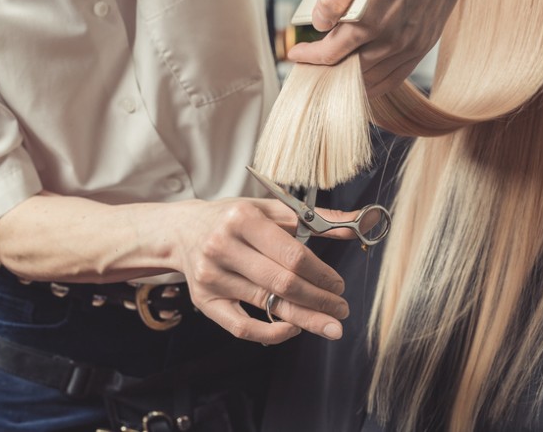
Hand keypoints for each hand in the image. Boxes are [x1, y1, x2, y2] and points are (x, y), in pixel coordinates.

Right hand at [169, 198, 358, 344]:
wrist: (183, 231)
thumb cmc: (234, 219)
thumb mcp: (270, 209)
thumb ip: (316, 218)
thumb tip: (359, 224)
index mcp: (243, 219)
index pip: (293, 255)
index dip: (322, 274)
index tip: (339, 285)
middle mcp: (223, 247)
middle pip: (283, 283)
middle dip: (319, 301)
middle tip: (341, 310)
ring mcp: (212, 277)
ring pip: (267, 305)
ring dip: (305, 319)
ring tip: (330, 326)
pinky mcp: (205, 301)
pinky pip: (241, 327)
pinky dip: (271, 333)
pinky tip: (293, 329)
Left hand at [288, 0, 501, 96]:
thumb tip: (320, 21)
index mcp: (374, 19)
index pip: (332, 53)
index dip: (310, 57)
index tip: (296, 53)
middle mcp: (395, 39)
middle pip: (351, 72)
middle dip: (327, 71)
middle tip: (312, 66)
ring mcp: (414, 44)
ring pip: (375, 79)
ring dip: (352, 80)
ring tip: (335, 71)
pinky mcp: (427, 42)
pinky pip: (398, 76)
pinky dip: (378, 82)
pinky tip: (367, 75)